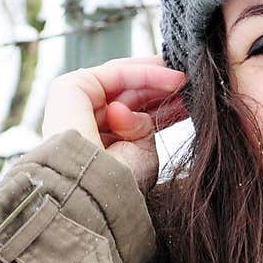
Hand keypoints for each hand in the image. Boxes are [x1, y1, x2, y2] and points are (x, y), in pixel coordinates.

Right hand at [41, 56, 187, 193]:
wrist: (95, 189)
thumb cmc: (118, 182)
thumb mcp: (142, 153)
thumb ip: (144, 127)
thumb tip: (142, 110)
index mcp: (99, 142)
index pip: (131, 116)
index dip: (162, 106)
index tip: (189, 102)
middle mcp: (84, 121)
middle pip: (128, 95)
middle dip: (161, 89)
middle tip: (192, 84)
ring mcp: (75, 104)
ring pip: (122, 80)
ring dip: (157, 76)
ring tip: (186, 79)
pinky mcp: (70, 88)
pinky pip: (115, 74)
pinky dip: (145, 73)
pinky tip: (173, 79)